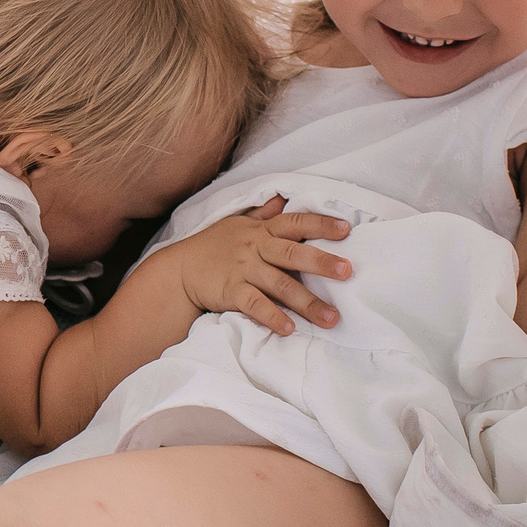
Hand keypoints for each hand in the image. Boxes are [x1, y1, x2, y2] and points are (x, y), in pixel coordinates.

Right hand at [144, 196, 352, 336]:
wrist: (178, 270)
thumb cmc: (213, 246)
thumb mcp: (238, 223)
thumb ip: (263, 213)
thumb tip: (284, 198)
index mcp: (261, 230)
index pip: (295, 222)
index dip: (320, 223)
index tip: (346, 229)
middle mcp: (255, 247)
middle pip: (293, 253)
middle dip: (321, 262)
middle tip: (347, 272)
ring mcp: (243, 270)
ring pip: (280, 285)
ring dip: (307, 302)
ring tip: (331, 318)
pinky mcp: (231, 292)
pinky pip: (254, 305)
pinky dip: (272, 316)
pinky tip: (289, 329)